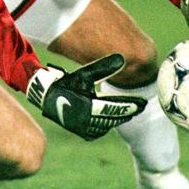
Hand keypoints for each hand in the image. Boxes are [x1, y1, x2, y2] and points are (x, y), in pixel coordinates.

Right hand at [26, 54, 146, 140]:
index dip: (130, 106)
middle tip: (140, 107)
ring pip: (106, 125)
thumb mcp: (84, 74)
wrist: (45, 94)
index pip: (115, 107)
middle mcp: (86, 120)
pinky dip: (106, 125)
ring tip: (129, 112)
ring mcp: (81, 127)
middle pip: (113, 118)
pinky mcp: (78, 130)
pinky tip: (112, 120)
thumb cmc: (65, 82)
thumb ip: (103, 68)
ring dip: (118, 119)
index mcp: (88, 106)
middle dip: (128, 112)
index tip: (143, 103)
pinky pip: (97, 131)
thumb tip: (122, 58)